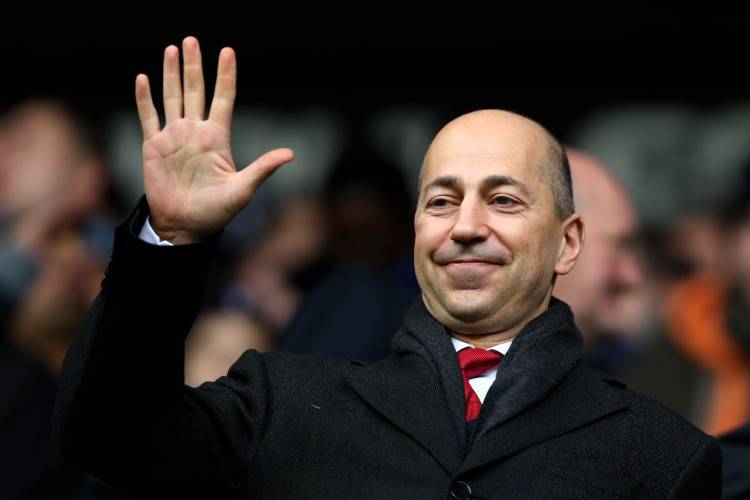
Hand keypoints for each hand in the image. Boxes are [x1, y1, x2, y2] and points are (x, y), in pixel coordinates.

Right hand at [135, 37, 293, 243]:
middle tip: (192, 40)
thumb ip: (263, 168)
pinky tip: (143, 78)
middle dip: (194, 66)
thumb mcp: (242, 190)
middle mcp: (196, 132)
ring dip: (171, 74)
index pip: (223, 98)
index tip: (228, 51)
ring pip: (172, 97)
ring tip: (172, 49)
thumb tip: (290, 154)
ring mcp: (174, 137)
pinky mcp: (153, 146)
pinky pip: (148, 117)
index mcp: (218, 138)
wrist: (184, 227)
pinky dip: (144, 98)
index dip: (226, 76)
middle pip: (195, 91)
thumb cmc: (216, 212)